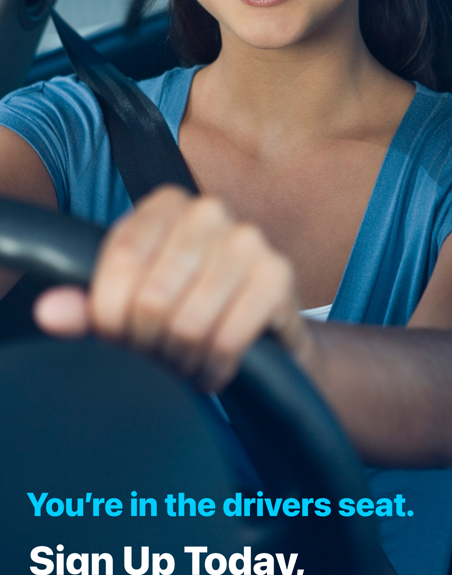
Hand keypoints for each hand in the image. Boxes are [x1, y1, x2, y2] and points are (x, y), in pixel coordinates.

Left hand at [34, 186, 305, 390]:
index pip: (121, 260)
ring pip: (188, 324)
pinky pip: (227, 340)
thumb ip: (90, 307)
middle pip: (152, 298)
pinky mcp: (278, 275)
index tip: (117, 338)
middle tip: (156, 356)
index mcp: (166, 204)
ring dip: (180, 361)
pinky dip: (212, 369)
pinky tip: (210, 370)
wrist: (264, 325)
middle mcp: (209, 211)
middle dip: (148, 344)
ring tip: (182, 363)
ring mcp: (249, 239)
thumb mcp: (134, 299)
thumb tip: (50, 314)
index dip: (110, 316)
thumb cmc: (189, 305)